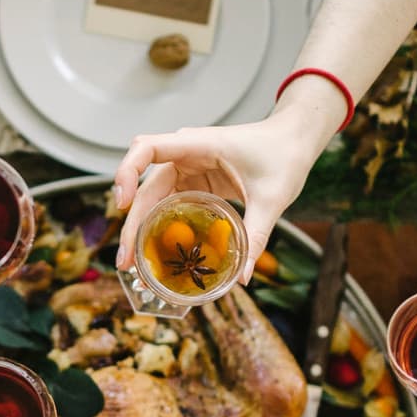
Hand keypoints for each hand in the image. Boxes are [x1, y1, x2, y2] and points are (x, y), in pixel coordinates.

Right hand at [112, 104, 333, 282]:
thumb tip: (242, 277)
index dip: (127, 172)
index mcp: (199, 145)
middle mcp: (184, 154)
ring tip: (133, 262)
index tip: (122, 203)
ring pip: (150, 197)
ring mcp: (186, 168)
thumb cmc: (284, 155)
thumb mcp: (272, 199)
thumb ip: (255, 235)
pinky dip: (156, 225)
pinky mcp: (192, 182)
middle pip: (144, 186)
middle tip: (126, 260)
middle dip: (131, 222)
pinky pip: (165, 203)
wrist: (294, 139)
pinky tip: (153, 249)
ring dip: (139, 227)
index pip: (146, 148)